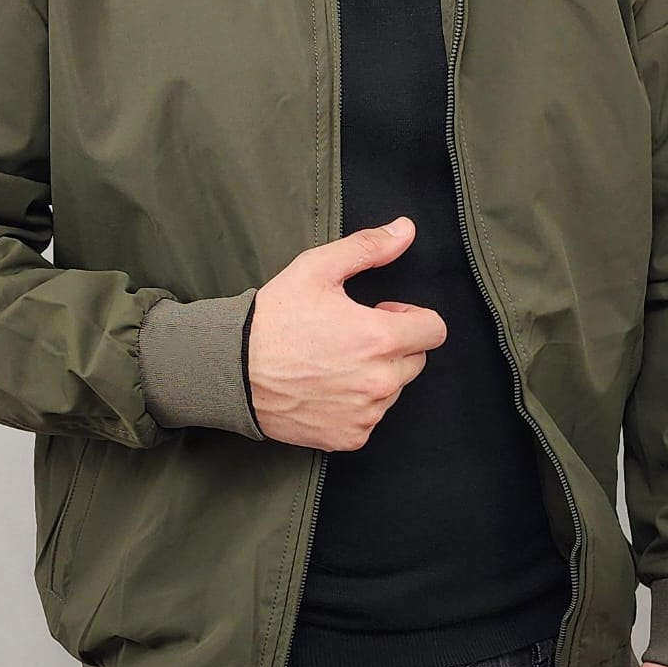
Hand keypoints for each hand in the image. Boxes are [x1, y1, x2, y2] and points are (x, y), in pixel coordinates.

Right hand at [247, 217, 447, 449]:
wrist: (232, 369)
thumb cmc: (273, 319)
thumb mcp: (317, 268)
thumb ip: (368, 247)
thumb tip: (406, 230)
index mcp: (379, 337)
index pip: (435, 330)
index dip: (411, 316)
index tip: (383, 313)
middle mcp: (379, 381)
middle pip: (416, 360)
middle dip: (394, 345)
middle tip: (353, 335)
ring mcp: (365, 413)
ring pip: (393, 390)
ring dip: (376, 375)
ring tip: (334, 361)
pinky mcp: (349, 436)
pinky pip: (371, 418)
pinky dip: (357, 404)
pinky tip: (326, 387)